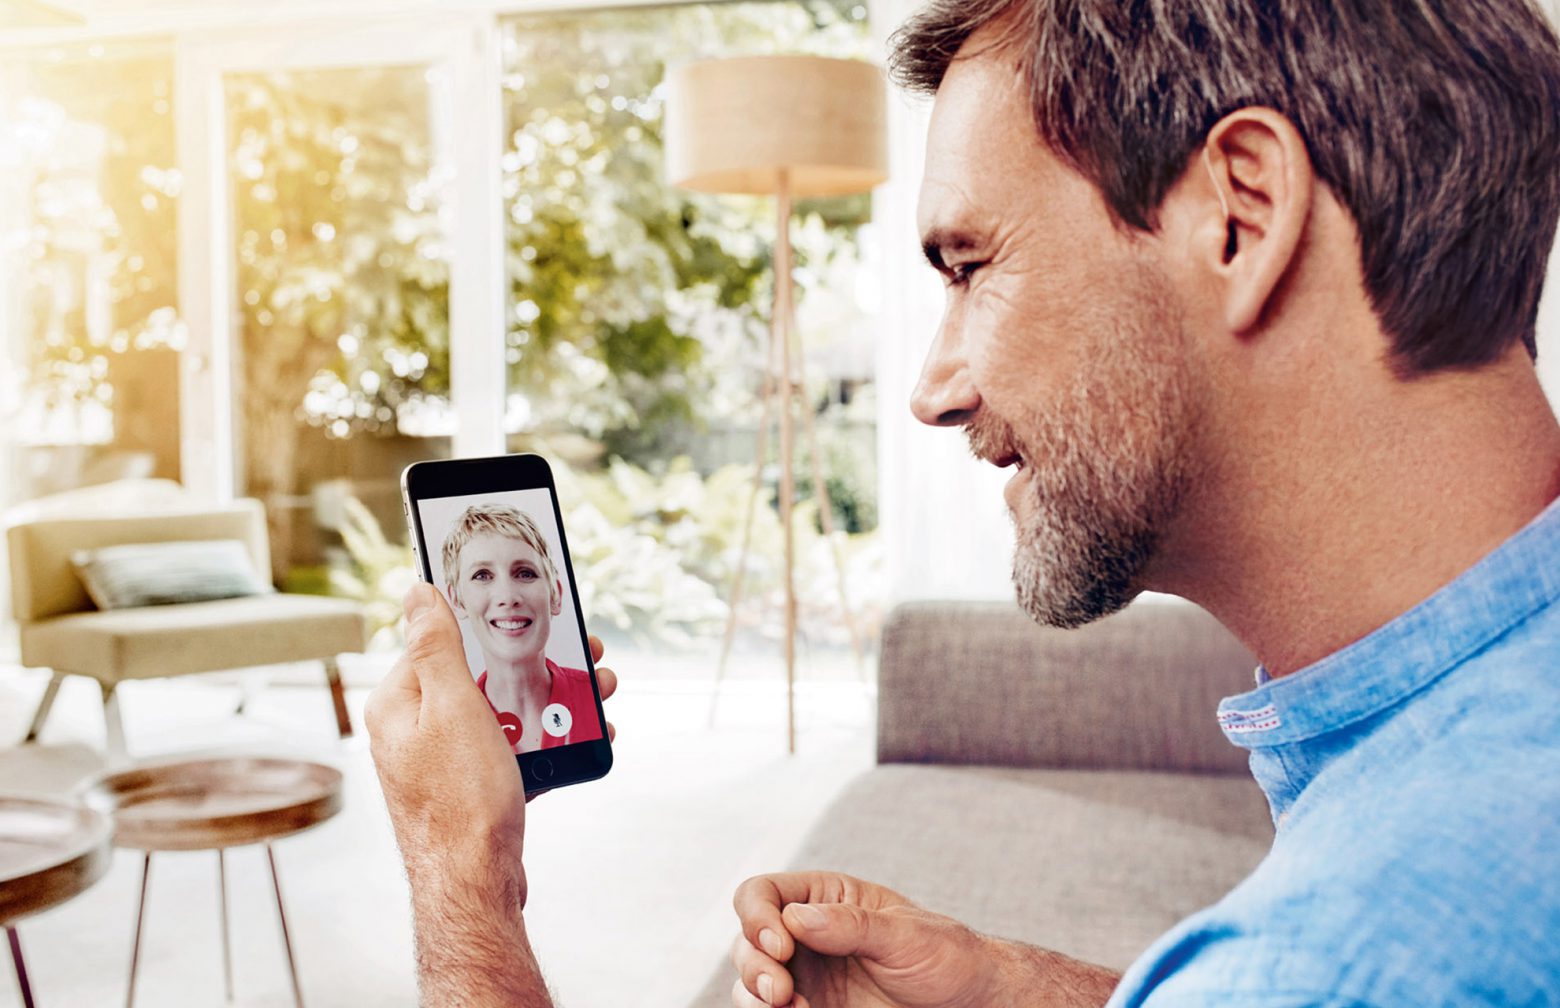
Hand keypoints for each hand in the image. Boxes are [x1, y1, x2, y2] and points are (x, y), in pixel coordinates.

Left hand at [364, 583, 619, 905]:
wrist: (475, 886)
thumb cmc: (461, 800)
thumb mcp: (453, 706)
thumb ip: (436, 645)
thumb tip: (416, 591)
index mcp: (399, 704)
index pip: (440, 643)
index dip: (488, 628)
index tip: (533, 620)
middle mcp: (415, 731)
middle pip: (479, 677)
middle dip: (533, 667)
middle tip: (586, 657)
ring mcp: (443, 763)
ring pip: (502, 714)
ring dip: (551, 703)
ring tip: (599, 697)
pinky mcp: (470, 790)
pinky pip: (511, 751)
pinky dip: (546, 742)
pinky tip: (583, 739)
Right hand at [730, 872, 1003, 1007]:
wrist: (968, 1002)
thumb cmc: (945, 956)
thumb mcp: (905, 935)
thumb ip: (852, 925)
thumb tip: (797, 918)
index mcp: (825, 896)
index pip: (763, 893)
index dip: (758, 916)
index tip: (781, 945)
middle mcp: (805, 932)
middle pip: (747, 939)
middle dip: (754, 965)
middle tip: (781, 992)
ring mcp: (805, 973)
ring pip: (750, 979)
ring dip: (755, 995)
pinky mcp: (810, 1007)